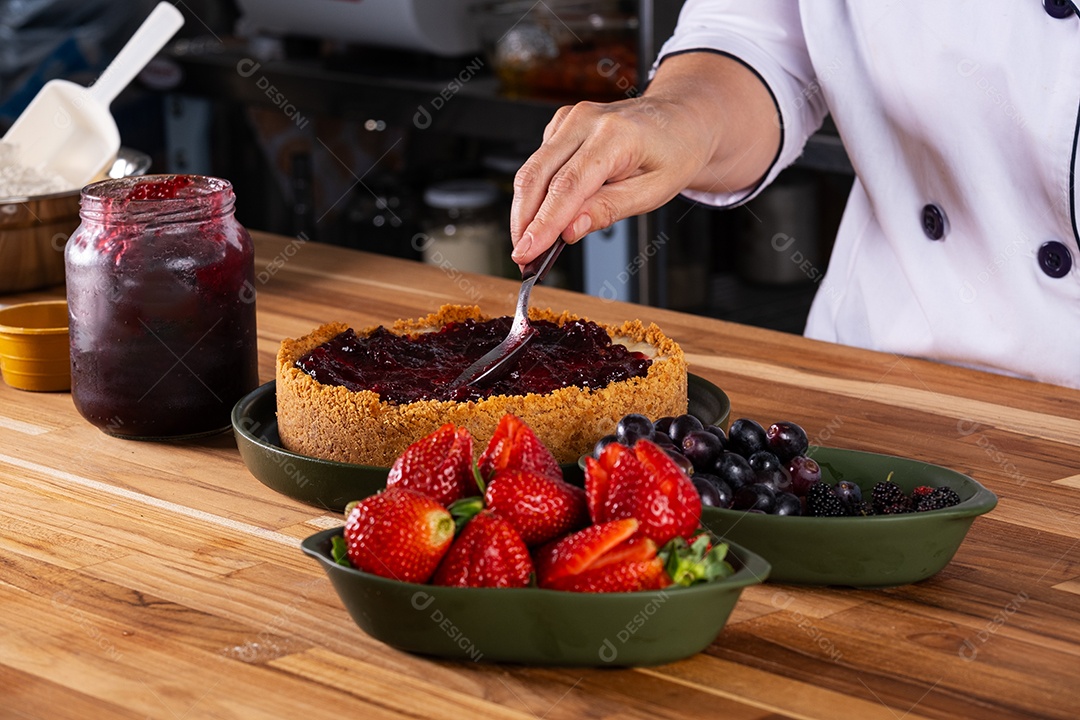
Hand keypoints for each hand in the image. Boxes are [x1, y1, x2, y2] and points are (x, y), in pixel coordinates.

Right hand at [509, 53, 780, 265]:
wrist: (681, 119)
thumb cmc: (674, 153)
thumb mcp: (653, 192)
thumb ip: (608, 209)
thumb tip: (569, 230)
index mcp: (615, 135)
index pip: (567, 187)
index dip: (542, 224)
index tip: (526, 253)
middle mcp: (586, 120)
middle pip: (537, 176)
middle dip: (523, 222)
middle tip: (522, 258)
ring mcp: (571, 119)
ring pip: (532, 170)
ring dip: (525, 211)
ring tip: (529, 246)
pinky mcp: (562, 124)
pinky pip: (540, 162)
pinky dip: (536, 193)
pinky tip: (546, 215)